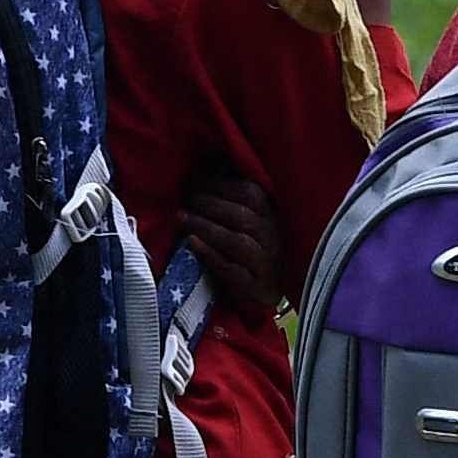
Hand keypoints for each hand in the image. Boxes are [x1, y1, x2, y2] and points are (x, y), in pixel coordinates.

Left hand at [177, 162, 290, 316]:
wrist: (273, 295)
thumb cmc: (257, 250)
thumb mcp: (256, 221)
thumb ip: (237, 198)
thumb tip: (209, 163)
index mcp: (275, 216)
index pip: (251, 194)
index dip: (221, 185)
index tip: (196, 181)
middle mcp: (274, 239)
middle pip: (243, 216)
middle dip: (210, 204)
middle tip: (187, 199)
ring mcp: (266, 265)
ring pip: (237, 241)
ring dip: (207, 227)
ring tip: (182, 217)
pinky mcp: (255, 288)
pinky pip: (232, 271)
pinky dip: (211, 255)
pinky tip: (192, 243)